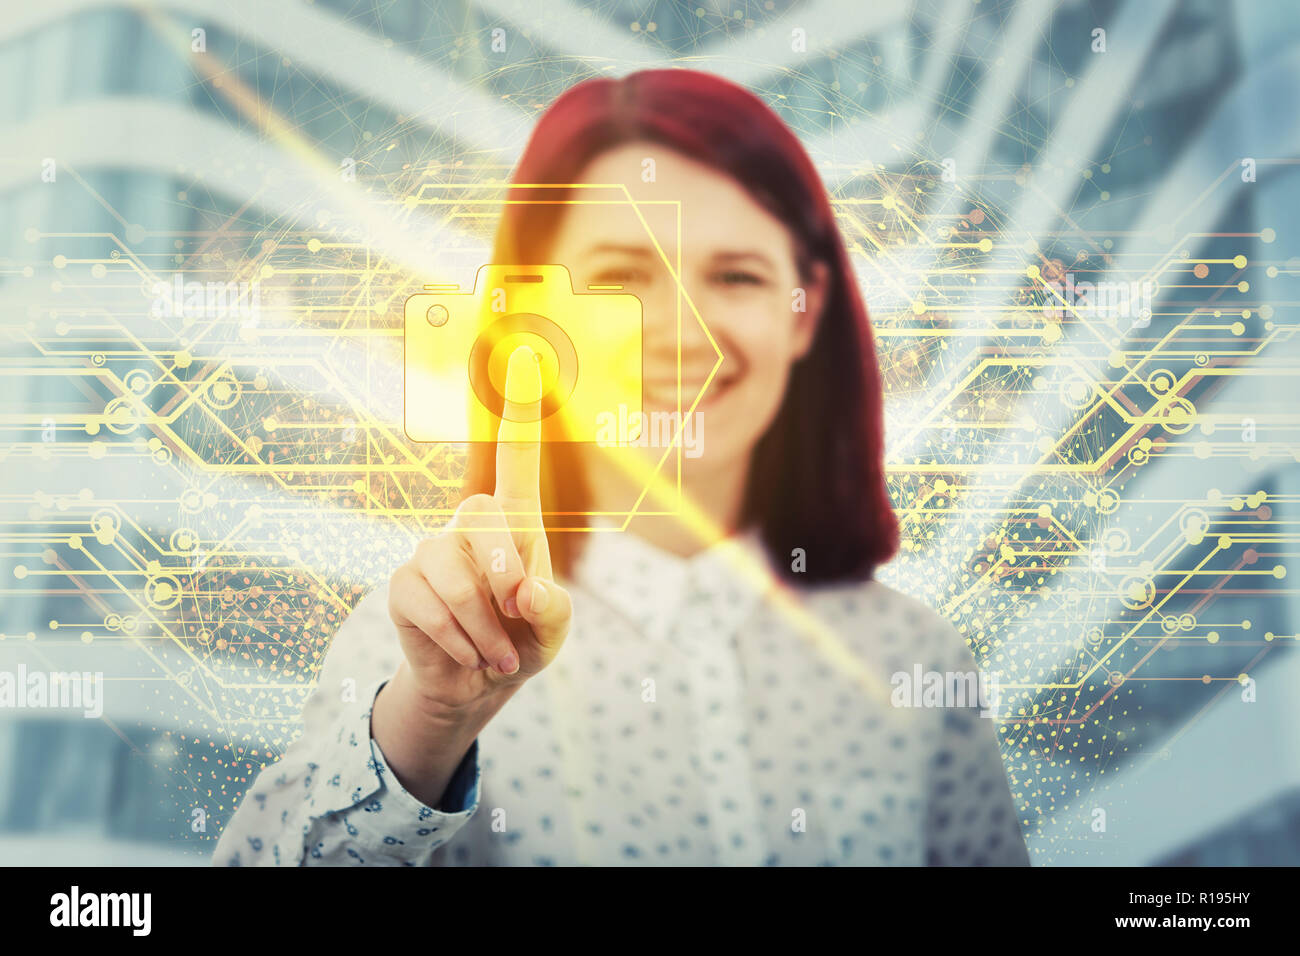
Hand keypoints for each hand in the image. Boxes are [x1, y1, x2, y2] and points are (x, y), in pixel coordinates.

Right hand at [386, 345, 573, 713]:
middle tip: (516, 619)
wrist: (478, 685)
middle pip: (482, 516)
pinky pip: (427, 604)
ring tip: (497, 654)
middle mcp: (470, 526)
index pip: (514, 457)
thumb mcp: (553, 631)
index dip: (517, 409)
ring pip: (453, 573)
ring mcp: (431, 552)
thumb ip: (554, 610)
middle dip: (504, 574)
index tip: (521, 354)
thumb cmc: (522, 643)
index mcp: (515, 523)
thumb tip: (525, 591)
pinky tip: (465, 653)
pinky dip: (456, 640)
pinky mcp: (404, 585)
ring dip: (482, 626)